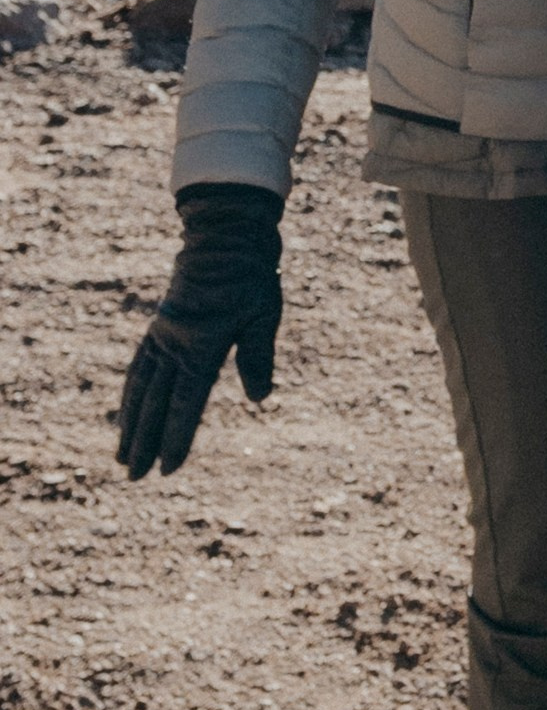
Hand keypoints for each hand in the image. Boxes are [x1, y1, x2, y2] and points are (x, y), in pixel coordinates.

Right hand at [116, 187, 283, 478]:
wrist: (225, 232)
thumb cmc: (250, 273)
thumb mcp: (263, 313)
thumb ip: (256, 355)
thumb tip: (259, 396)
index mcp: (198, 345)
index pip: (186, 403)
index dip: (177, 438)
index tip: (168, 469)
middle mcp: (173, 343)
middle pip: (155, 403)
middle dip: (144, 442)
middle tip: (133, 477)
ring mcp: (162, 333)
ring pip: (140, 387)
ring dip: (131, 423)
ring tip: (121, 455)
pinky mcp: (161, 323)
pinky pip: (140, 365)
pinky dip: (131, 391)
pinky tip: (127, 408)